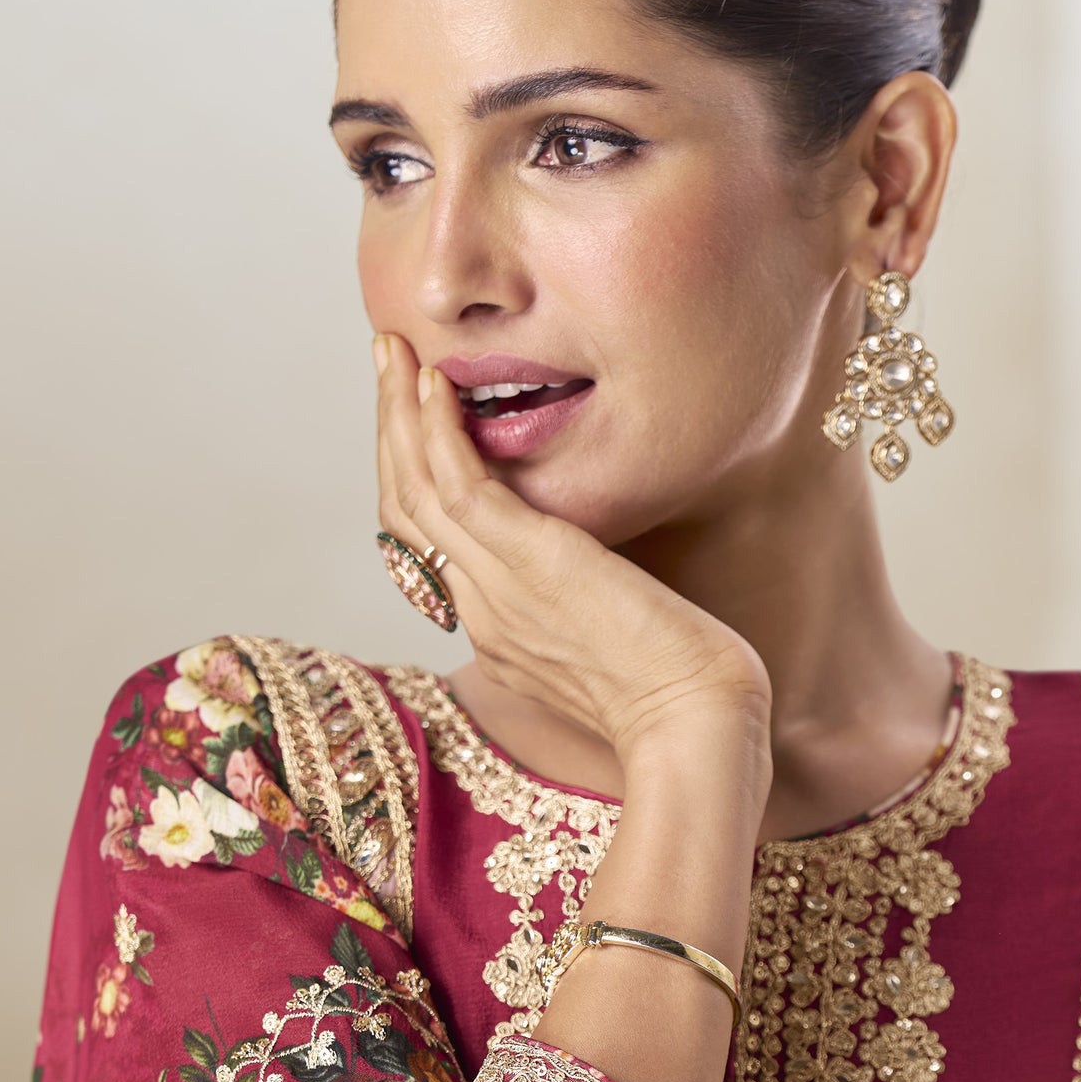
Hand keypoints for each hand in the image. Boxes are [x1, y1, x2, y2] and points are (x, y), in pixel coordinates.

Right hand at [374, 333, 768, 772]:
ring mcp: (498, 588)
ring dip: (398, 413)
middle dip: (389, 429)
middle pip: (406, 510)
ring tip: (392, 352)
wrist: (695, 729)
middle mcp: (481, 609)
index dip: (411, 474)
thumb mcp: (611, 646)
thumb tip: (589, 574)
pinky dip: (439, 433)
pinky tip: (435, 386)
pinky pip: (461, 488)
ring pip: (417, 491)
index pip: (427, 544)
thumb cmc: (679, 696)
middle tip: (385, 361)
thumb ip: (579, 607)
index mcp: (495, 630)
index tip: (412, 418)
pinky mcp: (531, 563)